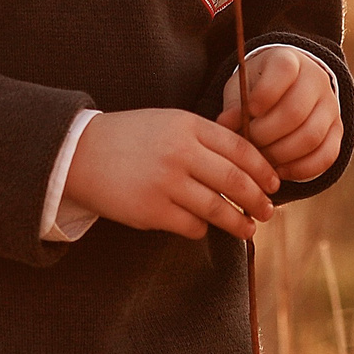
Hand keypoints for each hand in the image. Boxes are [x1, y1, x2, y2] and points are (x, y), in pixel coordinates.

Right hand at [63, 108, 279, 240]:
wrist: (80, 154)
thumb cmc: (131, 138)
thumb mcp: (169, 123)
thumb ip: (204, 138)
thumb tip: (248, 166)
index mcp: (186, 125)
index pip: (239, 148)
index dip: (262, 169)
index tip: (274, 183)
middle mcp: (179, 152)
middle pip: (234, 180)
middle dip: (258, 199)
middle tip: (268, 211)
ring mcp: (165, 182)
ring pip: (217, 208)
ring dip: (238, 222)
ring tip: (248, 229)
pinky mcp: (151, 210)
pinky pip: (191, 225)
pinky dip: (202, 228)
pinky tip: (203, 226)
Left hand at [217, 49, 340, 181]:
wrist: (290, 88)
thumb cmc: (257, 89)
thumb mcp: (242, 87)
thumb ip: (234, 105)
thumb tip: (226, 124)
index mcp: (288, 60)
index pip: (284, 71)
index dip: (265, 93)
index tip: (249, 111)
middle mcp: (316, 80)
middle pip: (295, 111)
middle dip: (266, 134)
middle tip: (249, 143)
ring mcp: (330, 106)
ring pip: (311, 136)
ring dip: (281, 154)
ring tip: (261, 160)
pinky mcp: (337, 131)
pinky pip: (326, 155)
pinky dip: (301, 169)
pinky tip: (279, 171)